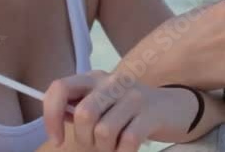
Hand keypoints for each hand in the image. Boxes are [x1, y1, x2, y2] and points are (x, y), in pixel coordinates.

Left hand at [42, 70, 199, 151]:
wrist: (173, 108)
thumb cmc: (129, 111)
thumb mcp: (102, 103)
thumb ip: (78, 109)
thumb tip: (55, 122)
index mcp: (94, 78)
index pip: (60, 88)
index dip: (51, 116)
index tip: (56, 139)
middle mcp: (113, 81)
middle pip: (84, 114)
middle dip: (85, 139)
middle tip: (96, 144)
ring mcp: (134, 96)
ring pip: (104, 131)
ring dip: (106, 148)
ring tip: (115, 145)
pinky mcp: (151, 113)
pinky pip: (127, 141)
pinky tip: (127, 147)